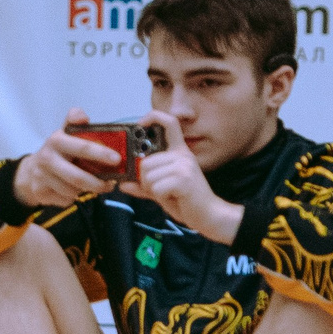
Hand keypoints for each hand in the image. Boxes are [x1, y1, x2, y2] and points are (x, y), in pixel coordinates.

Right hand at [12, 109, 123, 209]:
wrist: (30, 172)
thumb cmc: (56, 152)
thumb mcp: (64, 134)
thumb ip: (75, 122)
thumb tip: (81, 115)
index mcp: (56, 140)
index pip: (82, 147)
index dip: (101, 153)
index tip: (117, 159)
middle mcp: (47, 158)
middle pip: (78, 177)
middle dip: (98, 183)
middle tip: (111, 184)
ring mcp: (42, 177)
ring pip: (73, 190)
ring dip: (87, 191)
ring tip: (93, 186)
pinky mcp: (40, 193)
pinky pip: (66, 199)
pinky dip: (74, 197)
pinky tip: (74, 190)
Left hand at [117, 113, 241, 243]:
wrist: (209, 216)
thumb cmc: (187, 201)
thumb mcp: (162, 190)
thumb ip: (144, 185)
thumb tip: (123, 184)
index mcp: (179, 152)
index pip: (169, 122)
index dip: (153, 116)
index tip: (140, 123)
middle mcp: (182, 155)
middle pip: (145, 162)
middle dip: (145, 181)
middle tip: (160, 190)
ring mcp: (184, 165)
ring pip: (148, 176)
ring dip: (153, 190)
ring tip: (170, 194)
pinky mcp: (183, 179)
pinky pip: (156, 188)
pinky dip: (160, 198)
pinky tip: (174, 198)